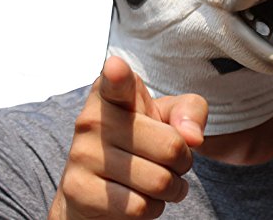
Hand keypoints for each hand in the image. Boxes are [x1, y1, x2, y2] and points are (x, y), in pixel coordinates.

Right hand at [48, 56, 207, 218]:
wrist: (97, 189)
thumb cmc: (141, 140)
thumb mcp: (168, 115)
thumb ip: (190, 111)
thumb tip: (193, 137)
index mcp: (111, 92)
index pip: (116, 81)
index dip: (118, 74)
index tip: (116, 67)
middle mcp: (92, 119)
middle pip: (170, 146)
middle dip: (183, 161)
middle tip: (171, 159)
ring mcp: (82, 155)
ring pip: (159, 181)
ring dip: (172, 187)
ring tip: (159, 178)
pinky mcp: (79, 191)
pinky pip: (140, 207)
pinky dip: (154, 208)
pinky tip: (142, 197)